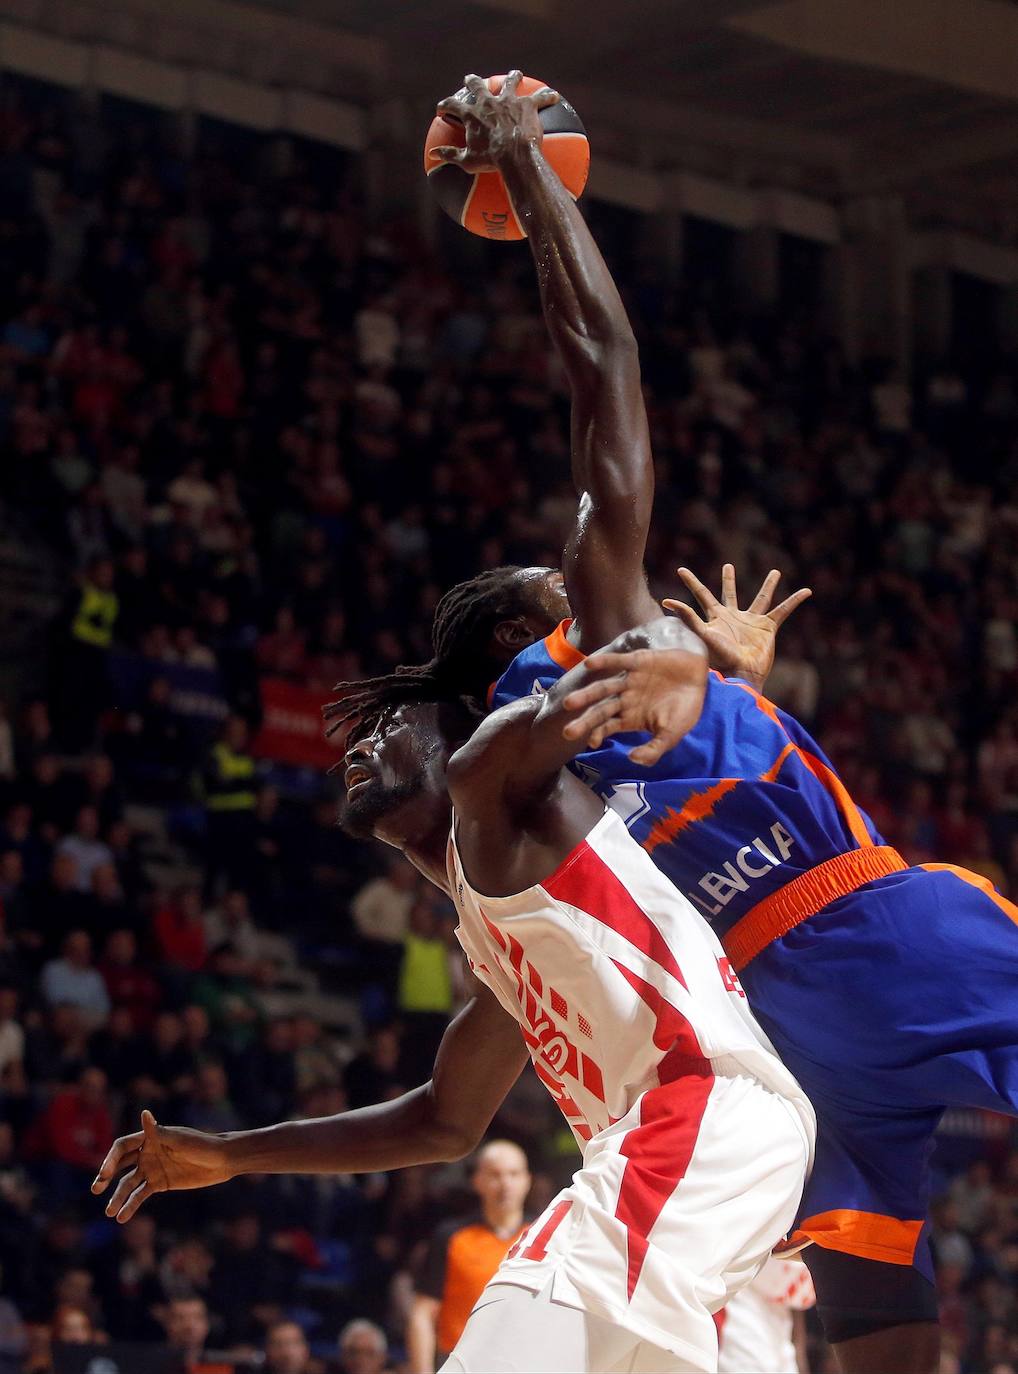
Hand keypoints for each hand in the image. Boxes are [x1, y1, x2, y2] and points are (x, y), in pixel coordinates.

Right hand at [91, 1109, 234, 1221]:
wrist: (220, 1161)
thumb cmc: (201, 1144)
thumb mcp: (179, 1139)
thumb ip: (159, 1132)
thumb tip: (144, 1113)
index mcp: (150, 1138)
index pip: (122, 1147)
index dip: (111, 1159)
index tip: (105, 1174)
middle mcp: (147, 1153)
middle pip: (120, 1165)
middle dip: (105, 1176)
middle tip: (96, 1188)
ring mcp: (152, 1169)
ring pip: (128, 1183)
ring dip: (117, 1197)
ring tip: (109, 1212)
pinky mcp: (159, 1184)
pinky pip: (140, 1195)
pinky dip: (131, 1205)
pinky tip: (122, 1217)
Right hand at [429, 70, 559, 172]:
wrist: (514, 155)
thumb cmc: (490, 161)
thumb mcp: (467, 162)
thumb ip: (450, 155)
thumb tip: (433, 155)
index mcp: (472, 115)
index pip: (452, 106)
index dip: (446, 106)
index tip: (442, 108)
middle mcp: (489, 102)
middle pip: (478, 86)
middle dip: (472, 81)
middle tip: (470, 79)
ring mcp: (509, 100)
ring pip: (509, 82)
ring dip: (511, 77)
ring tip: (514, 74)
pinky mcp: (527, 104)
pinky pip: (540, 98)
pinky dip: (547, 96)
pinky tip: (554, 96)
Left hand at [561, 646, 705, 765]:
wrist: (698, 678)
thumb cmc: (684, 709)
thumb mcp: (672, 735)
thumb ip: (654, 750)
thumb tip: (633, 759)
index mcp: (629, 717)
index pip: (607, 726)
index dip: (597, 733)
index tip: (591, 742)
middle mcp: (624, 699)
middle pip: (600, 710)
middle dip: (584, 721)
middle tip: (567, 732)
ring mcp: (628, 680)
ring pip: (604, 688)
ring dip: (587, 695)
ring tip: (569, 703)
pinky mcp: (637, 661)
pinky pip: (618, 661)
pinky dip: (605, 662)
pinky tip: (589, 664)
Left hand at [663, 564, 810, 690]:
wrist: (742, 674)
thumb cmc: (720, 658)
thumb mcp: (702, 634)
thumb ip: (687, 617)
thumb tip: (665, 601)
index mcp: (716, 617)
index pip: (701, 594)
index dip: (691, 582)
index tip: (680, 569)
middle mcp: (733, 617)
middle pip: (729, 593)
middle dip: (728, 580)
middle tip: (728, 566)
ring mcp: (751, 622)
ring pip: (761, 598)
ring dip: (769, 586)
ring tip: (775, 572)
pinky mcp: (768, 628)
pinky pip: (783, 611)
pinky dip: (794, 601)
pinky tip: (806, 591)